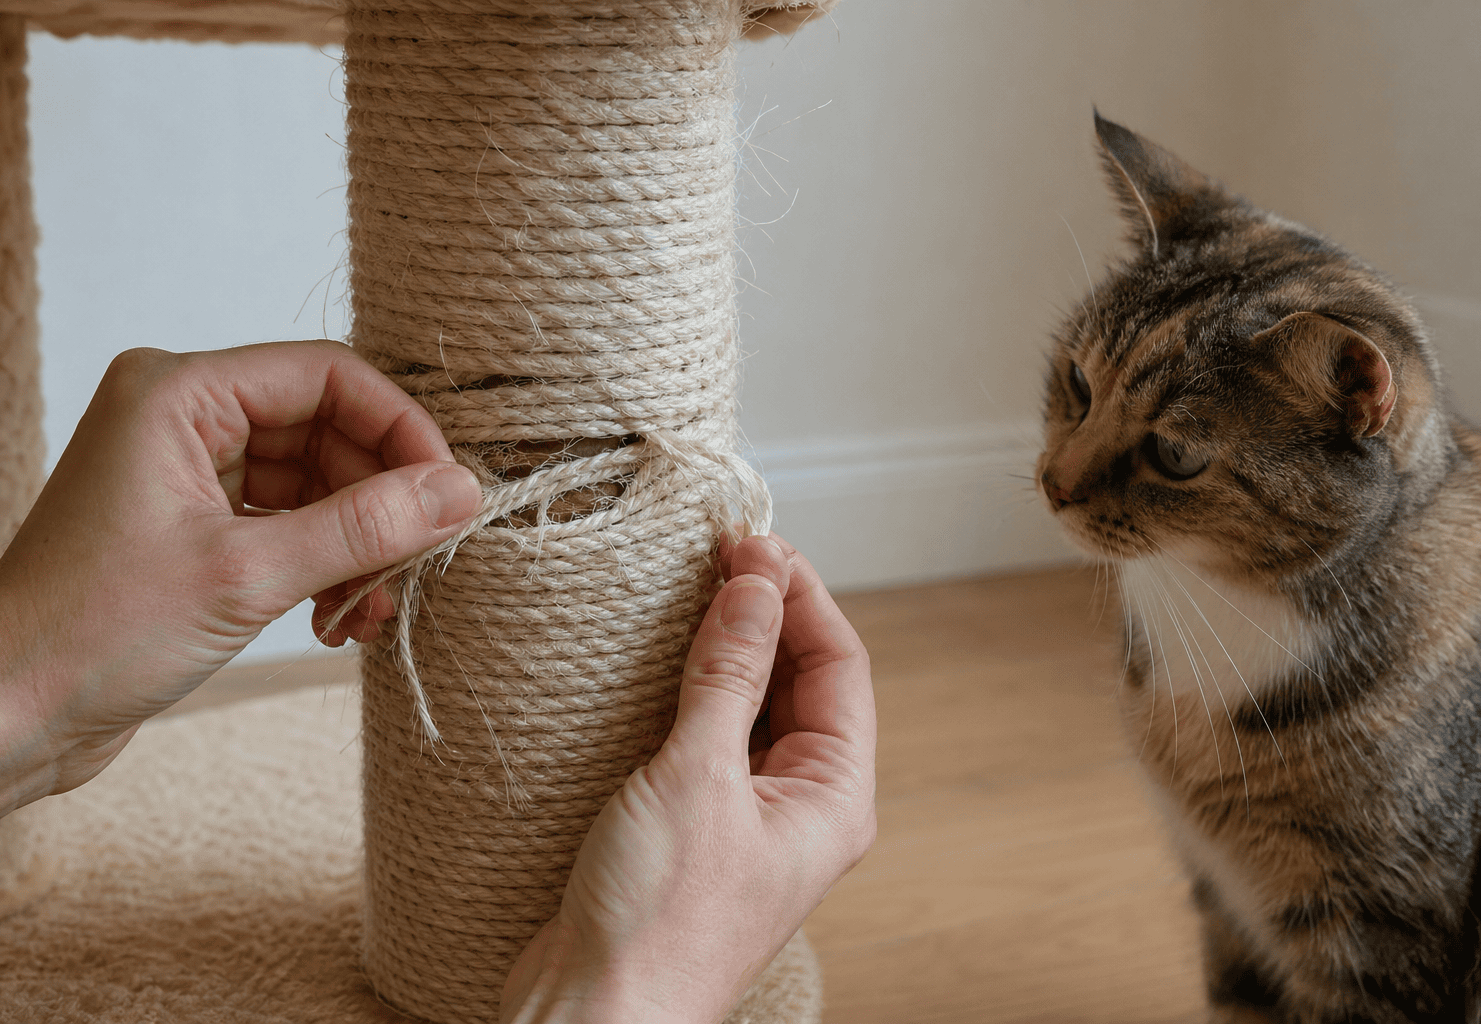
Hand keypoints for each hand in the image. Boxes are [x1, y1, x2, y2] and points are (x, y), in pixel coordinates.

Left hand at [0, 341, 479, 813]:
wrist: (8, 715)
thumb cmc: (92, 634)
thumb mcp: (248, 576)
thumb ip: (364, 527)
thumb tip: (460, 492)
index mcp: (179, 393)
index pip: (328, 376)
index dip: (401, 430)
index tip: (449, 493)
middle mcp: (185, 418)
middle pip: (330, 431)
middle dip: (381, 503)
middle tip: (416, 565)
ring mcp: (191, 474)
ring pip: (319, 484)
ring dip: (359, 547)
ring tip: (370, 611)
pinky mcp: (199, 527)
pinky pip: (293, 525)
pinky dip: (327, 568)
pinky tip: (338, 621)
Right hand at [500, 534, 876, 1023]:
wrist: (595, 1015)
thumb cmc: (659, 920)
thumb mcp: (697, 776)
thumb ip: (729, 674)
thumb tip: (756, 585)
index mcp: (834, 796)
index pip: (840, 664)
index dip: (800, 594)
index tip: (751, 542)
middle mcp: (804, 803)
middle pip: (804, 679)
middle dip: (768, 611)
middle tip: (720, 552)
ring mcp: (750, 815)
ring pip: (756, 704)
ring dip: (731, 646)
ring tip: (692, 588)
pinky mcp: (697, 825)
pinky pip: (712, 736)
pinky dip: (694, 689)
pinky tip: (662, 657)